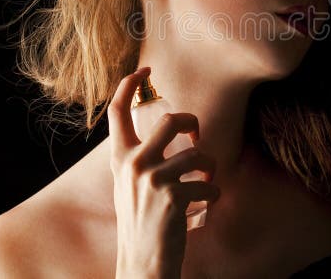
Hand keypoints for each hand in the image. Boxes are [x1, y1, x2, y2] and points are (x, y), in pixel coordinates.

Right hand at [108, 67, 219, 278]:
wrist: (141, 262)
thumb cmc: (142, 220)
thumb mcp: (131, 183)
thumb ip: (141, 156)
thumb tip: (166, 128)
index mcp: (120, 158)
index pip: (117, 111)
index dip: (129, 84)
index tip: (144, 70)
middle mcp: (134, 164)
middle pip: (171, 120)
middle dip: (193, 123)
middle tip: (196, 136)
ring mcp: (153, 180)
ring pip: (198, 154)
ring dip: (209, 169)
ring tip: (205, 182)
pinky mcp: (174, 197)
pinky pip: (209, 184)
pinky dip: (213, 195)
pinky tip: (203, 206)